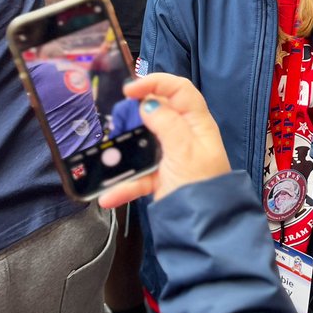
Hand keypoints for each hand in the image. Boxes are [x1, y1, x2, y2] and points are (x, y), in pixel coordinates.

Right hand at [99, 73, 229, 208]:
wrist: (204, 230)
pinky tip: (109, 196)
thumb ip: (167, 124)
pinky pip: (140, 176)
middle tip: (117, 117)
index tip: (129, 89)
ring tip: (108, 155)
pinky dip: (124, 185)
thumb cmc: (200, 186)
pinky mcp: (163, 179)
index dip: (156, 82)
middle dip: (136, 113)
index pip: (180, 90)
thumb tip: (149, 103)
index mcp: (197, 124)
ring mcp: (173, 158)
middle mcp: (186, 136)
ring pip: (145, 145)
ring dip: (125, 152)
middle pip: (159, 114)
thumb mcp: (184, 151)